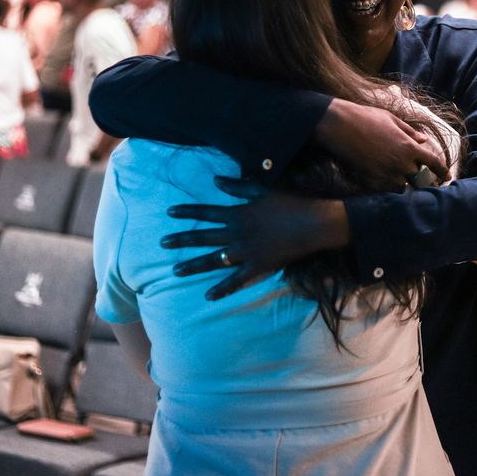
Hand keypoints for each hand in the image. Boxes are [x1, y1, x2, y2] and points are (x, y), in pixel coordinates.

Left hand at [161, 176, 348, 299]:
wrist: (313, 223)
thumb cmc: (291, 202)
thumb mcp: (263, 189)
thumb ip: (238, 186)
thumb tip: (216, 179)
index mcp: (238, 214)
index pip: (206, 212)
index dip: (187, 212)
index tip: (169, 213)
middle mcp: (237, 233)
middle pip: (204, 237)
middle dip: (182, 240)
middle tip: (162, 243)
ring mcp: (246, 252)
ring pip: (214, 260)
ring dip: (194, 266)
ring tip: (176, 271)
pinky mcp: (258, 266)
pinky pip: (236, 280)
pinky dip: (222, 288)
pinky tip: (208, 295)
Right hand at [315, 99, 448, 191]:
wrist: (340, 126)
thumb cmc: (366, 118)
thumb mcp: (392, 120)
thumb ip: (410, 133)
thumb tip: (423, 140)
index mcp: (409, 147)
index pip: (433, 163)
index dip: (442, 171)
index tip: (446, 176)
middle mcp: (401, 163)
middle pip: (420, 179)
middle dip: (422, 179)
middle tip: (422, 180)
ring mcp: (386, 173)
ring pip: (403, 187)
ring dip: (404, 184)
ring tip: (400, 179)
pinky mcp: (372, 180)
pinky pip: (386, 190)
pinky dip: (389, 187)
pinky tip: (386, 180)